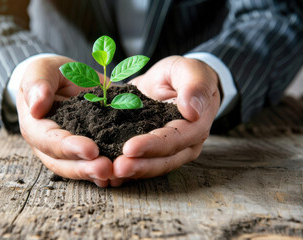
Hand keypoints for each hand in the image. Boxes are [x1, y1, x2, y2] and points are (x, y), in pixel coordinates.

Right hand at [16, 56, 112, 186]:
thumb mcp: (41, 69)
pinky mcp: (88, 151)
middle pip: (63, 163)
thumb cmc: (50, 74)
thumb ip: (37, 83)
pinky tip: (122, 175)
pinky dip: (107, 173)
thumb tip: (36, 106)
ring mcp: (68, 152)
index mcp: (36, 126)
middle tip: (106, 169)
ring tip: (115, 175)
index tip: (90, 149)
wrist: (67, 79)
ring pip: (79, 169)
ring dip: (96, 174)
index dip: (68, 147)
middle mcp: (49, 145)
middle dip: (85, 168)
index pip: (49, 140)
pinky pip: (94, 165)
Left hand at [110, 56, 220, 186]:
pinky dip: (125, 173)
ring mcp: (168, 153)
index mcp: (195, 126)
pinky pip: (139, 166)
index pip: (174, 140)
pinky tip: (107, 175)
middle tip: (116, 168)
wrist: (171, 82)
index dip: (152, 145)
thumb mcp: (189, 70)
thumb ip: (195, 86)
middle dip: (138, 166)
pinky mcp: (151, 154)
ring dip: (130, 173)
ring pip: (150, 168)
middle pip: (162, 161)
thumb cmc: (183, 75)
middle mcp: (184, 145)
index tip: (130, 148)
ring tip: (109, 174)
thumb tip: (192, 111)